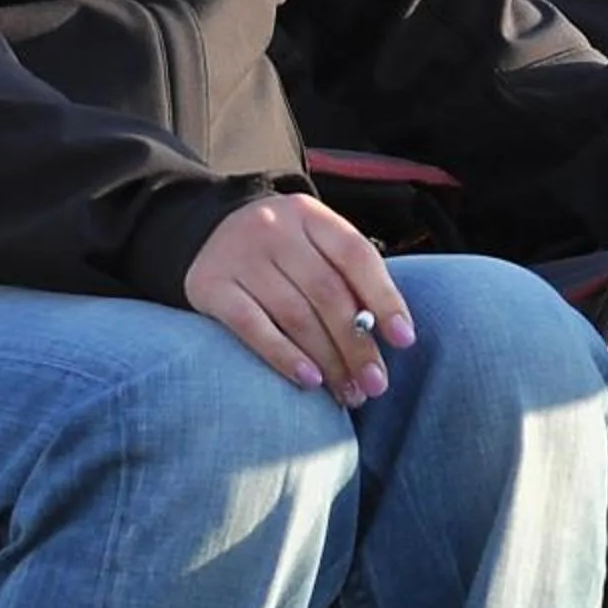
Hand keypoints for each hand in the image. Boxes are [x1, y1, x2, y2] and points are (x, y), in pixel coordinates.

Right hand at [184, 192, 415, 404]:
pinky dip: (283, 356)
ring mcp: (239, 255)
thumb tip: (385, 337)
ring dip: (327, 360)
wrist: (203, 233)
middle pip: (326, 291)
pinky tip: (308, 380)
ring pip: (294, 314)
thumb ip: (344, 278)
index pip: (356, 255)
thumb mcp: (312, 245)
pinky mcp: (209, 285)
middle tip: (375, 385)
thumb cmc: (278, 252)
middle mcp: (274, 228)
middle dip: (357, 344)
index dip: (384, 298)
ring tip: (347, 392)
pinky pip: (252, 326)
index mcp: (310, 215)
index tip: (404, 340)